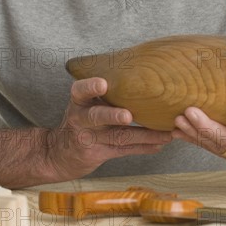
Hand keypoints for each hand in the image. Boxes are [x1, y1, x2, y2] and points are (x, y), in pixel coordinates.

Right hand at [46, 77, 171, 180]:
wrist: (60, 153)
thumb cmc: (82, 117)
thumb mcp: (85, 101)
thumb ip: (105, 90)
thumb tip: (142, 72)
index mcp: (79, 101)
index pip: (80, 91)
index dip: (90, 87)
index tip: (102, 84)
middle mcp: (81, 119)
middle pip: (97, 116)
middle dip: (113, 116)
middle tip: (128, 116)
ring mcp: (89, 138)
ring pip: (118, 136)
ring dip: (144, 135)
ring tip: (165, 135)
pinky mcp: (98, 154)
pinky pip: (123, 150)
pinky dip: (143, 148)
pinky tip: (159, 145)